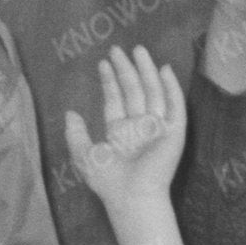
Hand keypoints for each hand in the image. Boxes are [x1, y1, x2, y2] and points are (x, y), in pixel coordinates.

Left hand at [59, 41, 188, 201]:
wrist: (131, 195)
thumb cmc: (108, 181)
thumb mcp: (85, 156)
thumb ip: (76, 134)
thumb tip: (70, 112)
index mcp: (120, 132)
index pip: (116, 100)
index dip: (110, 81)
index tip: (104, 62)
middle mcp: (139, 126)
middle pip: (134, 91)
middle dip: (126, 69)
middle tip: (118, 48)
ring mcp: (158, 127)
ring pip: (153, 92)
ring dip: (146, 71)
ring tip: (139, 50)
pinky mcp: (175, 131)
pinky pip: (175, 105)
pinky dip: (172, 87)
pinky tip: (165, 70)